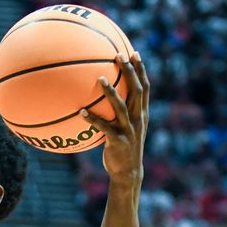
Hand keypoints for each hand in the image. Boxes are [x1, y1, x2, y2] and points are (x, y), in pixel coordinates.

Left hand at [80, 52, 149, 183]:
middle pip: (137, 91)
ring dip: (110, 92)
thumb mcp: (126, 129)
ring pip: (121, 107)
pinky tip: (81, 111)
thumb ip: (120, 113)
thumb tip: (104, 98)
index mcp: (142, 114)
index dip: (141, 70)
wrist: (128, 173)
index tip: (135, 53)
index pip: (145, 88)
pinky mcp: (118, 141)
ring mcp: (129, 130)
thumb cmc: (123, 149)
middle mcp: (138, 119)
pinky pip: (103, 127)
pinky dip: (93, 119)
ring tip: (100, 79)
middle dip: (129, 72)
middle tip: (119, 55)